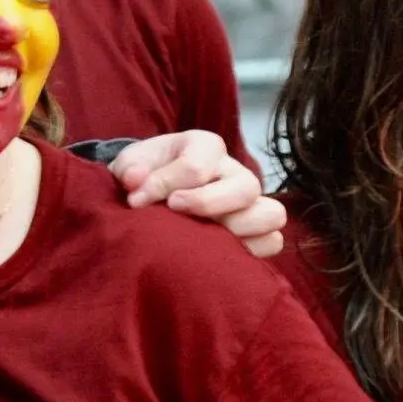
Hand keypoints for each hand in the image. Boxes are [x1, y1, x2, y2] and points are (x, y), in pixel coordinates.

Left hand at [109, 132, 284, 256]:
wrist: (148, 191)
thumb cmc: (143, 174)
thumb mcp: (130, 164)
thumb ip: (130, 168)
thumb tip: (135, 181)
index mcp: (205, 147)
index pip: (197, 165)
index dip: (164, 185)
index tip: (135, 201)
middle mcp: (233, 172)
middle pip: (246, 187)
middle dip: (207, 204)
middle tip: (173, 211)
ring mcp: (248, 202)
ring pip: (271, 215)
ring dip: (238, 230)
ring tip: (203, 237)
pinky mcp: (253, 229)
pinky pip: (272, 242)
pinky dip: (251, 252)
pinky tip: (218, 254)